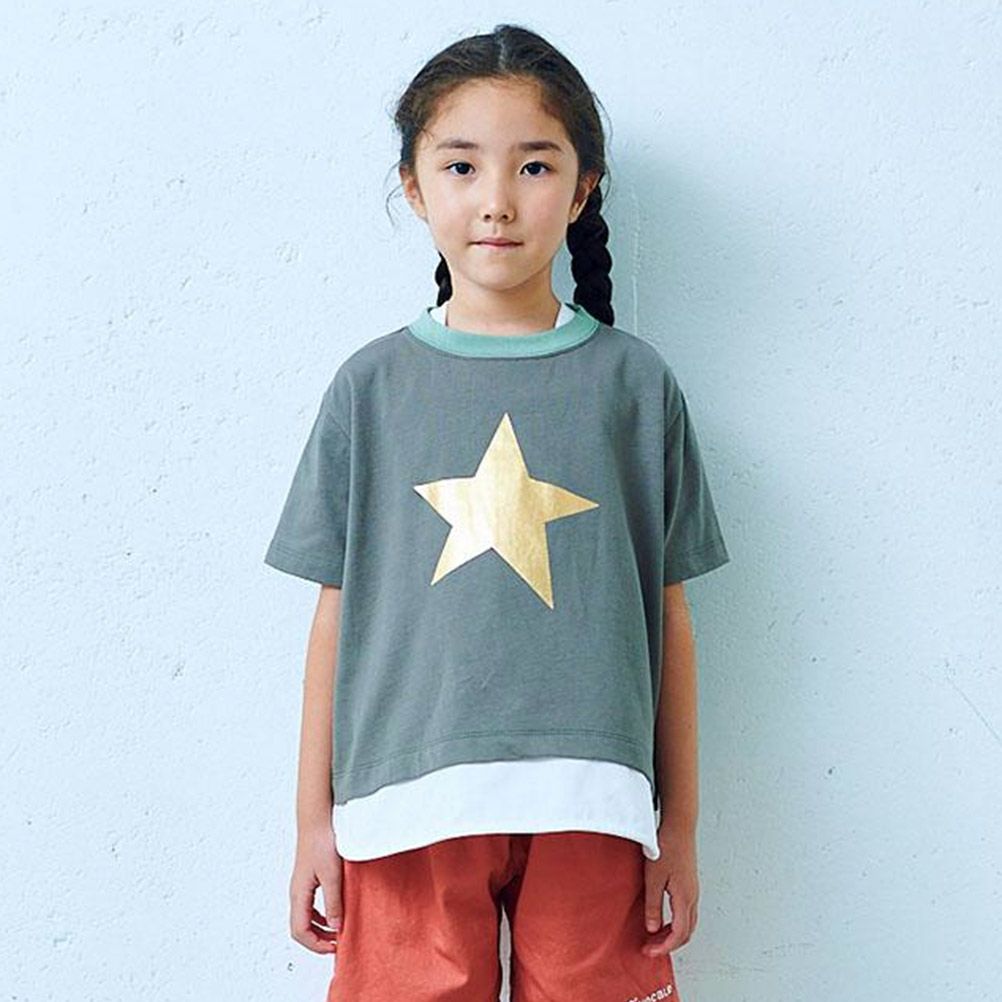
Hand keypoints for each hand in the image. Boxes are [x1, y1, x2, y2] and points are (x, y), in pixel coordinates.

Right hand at [290, 825, 342, 953]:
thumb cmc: (322, 842)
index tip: (334, 948)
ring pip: (304, 918)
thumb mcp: (332, 875)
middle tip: (337, 943)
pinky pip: (309, 906)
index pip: (300, 932)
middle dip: (317, 940)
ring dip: (319, 928)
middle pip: (300, 928)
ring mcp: (300, 886)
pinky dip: (320, 915)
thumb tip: (336, 927)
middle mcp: (296, 892)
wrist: (317, 820)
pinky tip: (333, 912)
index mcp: (299, 894)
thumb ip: (334, 902)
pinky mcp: (307, 879)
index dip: (316, 945)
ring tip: (337, 931)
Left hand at [641, 824, 698, 955]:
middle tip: (651, 947)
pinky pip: (686, 912)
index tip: (650, 951)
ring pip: (688, 923)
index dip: (664, 947)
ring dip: (673, 934)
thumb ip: (653, 905)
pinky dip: (676, 922)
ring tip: (654, 936)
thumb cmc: (667, 847)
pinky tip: (663, 917)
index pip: (678, 934)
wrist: (679, 827)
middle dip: (669, 944)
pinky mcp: (690, 884)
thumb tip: (652, 928)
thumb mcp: (653, 878)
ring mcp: (693, 890)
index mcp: (685, 898)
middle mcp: (693, 897)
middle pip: (686, 932)